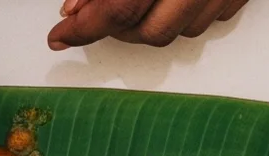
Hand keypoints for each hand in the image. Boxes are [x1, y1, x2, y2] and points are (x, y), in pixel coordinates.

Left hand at [48, 0, 249, 49]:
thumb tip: (74, 8)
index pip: (118, 9)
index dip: (83, 28)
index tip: (59, 38)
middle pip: (151, 33)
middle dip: (118, 31)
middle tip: (95, 17)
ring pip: (182, 32)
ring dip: (151, 25)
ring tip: (135, 4)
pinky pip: (209, 20)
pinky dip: (184, 16)